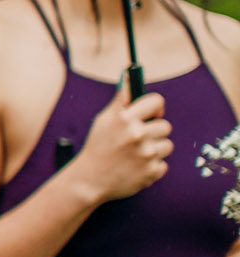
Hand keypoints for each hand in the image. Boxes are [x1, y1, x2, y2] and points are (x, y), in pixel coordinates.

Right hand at [71, 80, 170, 202]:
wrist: (89, 181)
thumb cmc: (97, 148)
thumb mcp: (103, 121)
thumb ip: (120, 100)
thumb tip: (129, 75)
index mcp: (125, 120)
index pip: (156, 102)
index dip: (155, 107)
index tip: (152, 114)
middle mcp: (137, 135)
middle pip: (165, 126)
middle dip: (154, 131)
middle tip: (138, 139)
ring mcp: (146, 154)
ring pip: (167, 145)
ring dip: (154, 149)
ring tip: (136, 154)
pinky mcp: (152, 171)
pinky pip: (163, 164)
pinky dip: (152, 166)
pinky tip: (136, 167)